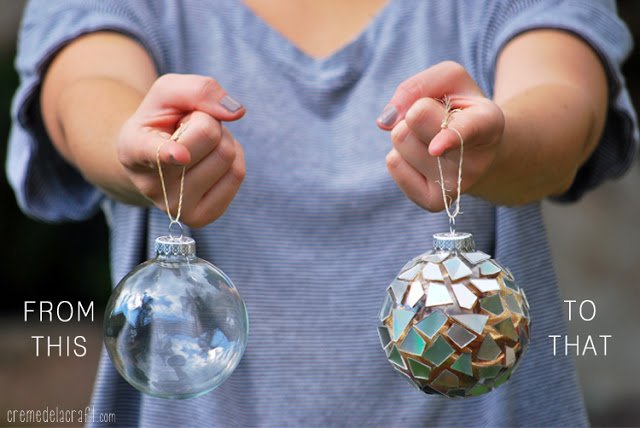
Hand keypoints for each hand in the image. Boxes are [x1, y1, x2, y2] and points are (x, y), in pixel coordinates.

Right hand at [117, 74, 245, 227]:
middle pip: (210, 136)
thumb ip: (199, 90)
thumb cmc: (161, 122)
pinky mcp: (201, 217)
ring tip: (198, 146)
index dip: (168, 152)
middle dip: (207, 121)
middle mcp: (152, 185)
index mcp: (133, 149)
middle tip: (187, 130)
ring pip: (227, 155)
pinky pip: (238, 174)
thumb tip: (236, 112)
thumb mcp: (168, 93)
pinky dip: (233, 157)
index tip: (179, 156)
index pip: (154, 152)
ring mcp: (176, 207)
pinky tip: (210, 161)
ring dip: (221, 139)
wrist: (154, 159)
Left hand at [377, 61, 504, 211]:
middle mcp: (474, 160)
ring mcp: (455, 186)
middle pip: (415, 120)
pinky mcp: (434, 202)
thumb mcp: (451, 80)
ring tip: (432, 139)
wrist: (479, 150)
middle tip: (438, 119)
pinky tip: (424, 158)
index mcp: (488, 123)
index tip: (436, 148)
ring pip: (400, 140)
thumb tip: (386, 121)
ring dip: (408, 133)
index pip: (467, 129)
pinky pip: (394, 164)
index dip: (450, 137)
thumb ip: (419, 86)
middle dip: (416, 110)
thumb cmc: (461, 109)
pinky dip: (401, 154)